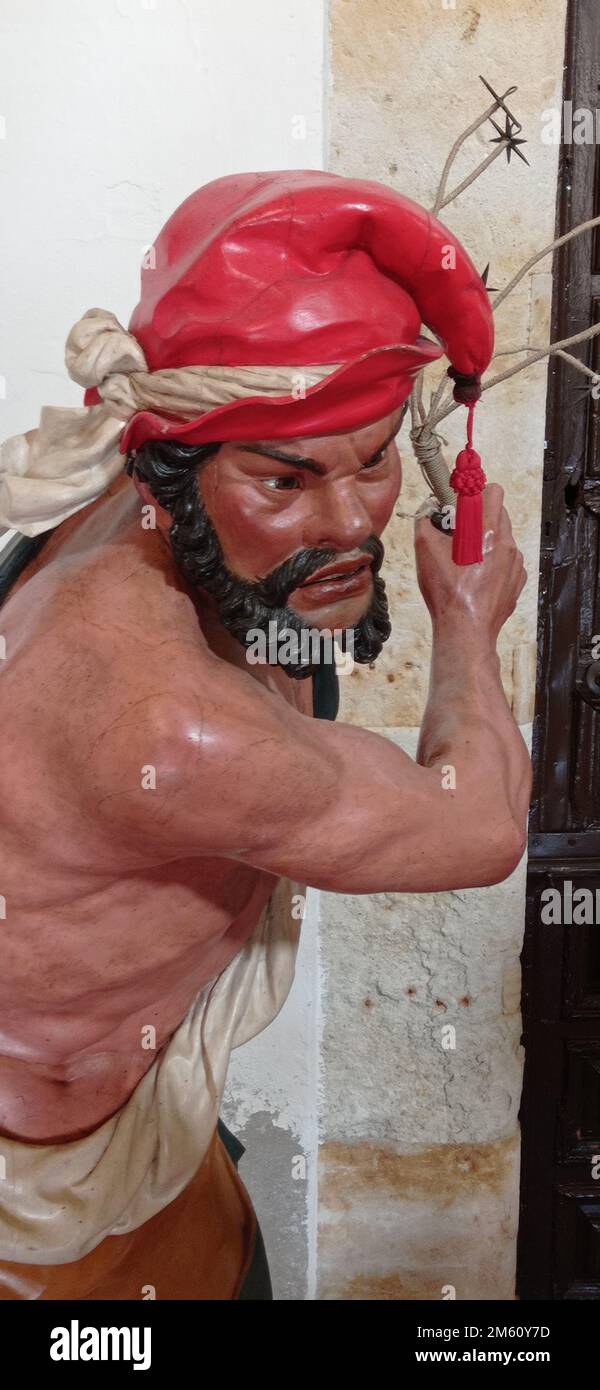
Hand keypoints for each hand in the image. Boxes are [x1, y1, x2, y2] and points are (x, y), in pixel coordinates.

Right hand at [414, 484, 526, 643]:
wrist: (465, 630)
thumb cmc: (447, 593)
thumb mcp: (425, 551)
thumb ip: (424, 522)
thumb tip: (426, 512)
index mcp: (487, 531)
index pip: (492, 491)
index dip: (474, 492)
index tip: (461, 500)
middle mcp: (506, 543)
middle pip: (499, 512)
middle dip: (479, 517)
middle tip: (458, 532)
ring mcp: (515, 563)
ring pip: (503, 537)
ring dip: (486, 540)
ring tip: (466, 560)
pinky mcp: (517, 580)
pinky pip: (507, 560)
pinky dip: (494, 561)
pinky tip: (476, 577)